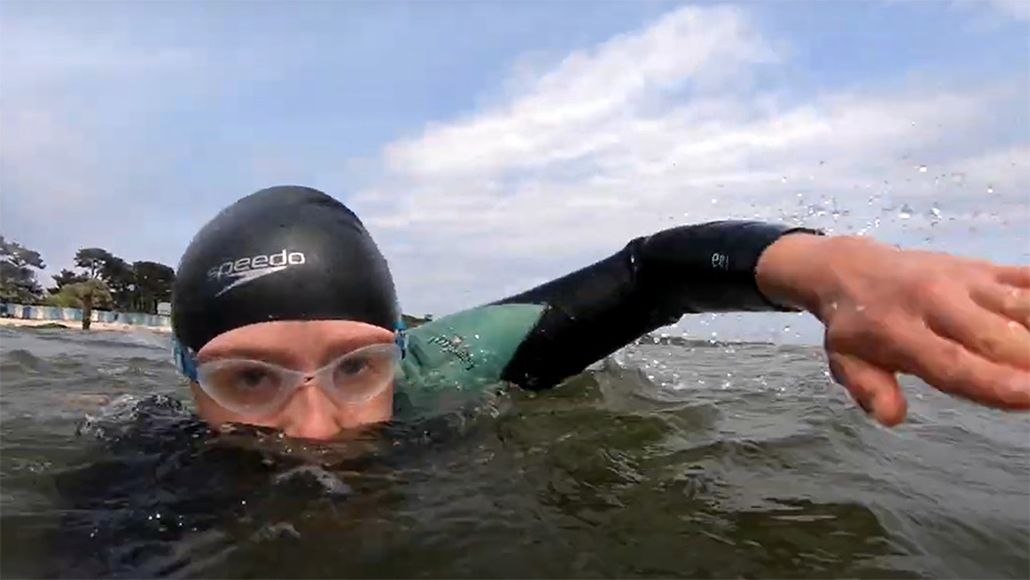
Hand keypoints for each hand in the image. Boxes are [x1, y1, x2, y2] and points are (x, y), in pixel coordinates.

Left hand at [757, 233, 1029, 425]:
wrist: (851, 268)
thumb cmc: (856, 328)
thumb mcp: (847, 363)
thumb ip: (869, 389)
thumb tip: (891, 417)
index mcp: (898, 331)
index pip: (951, 362)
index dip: (993, 383)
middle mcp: (934, 301)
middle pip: (995, 336)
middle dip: (1029, 363)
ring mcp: (963, 280)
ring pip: (1019, 305)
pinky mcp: (982, 267)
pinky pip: (1024, 279)